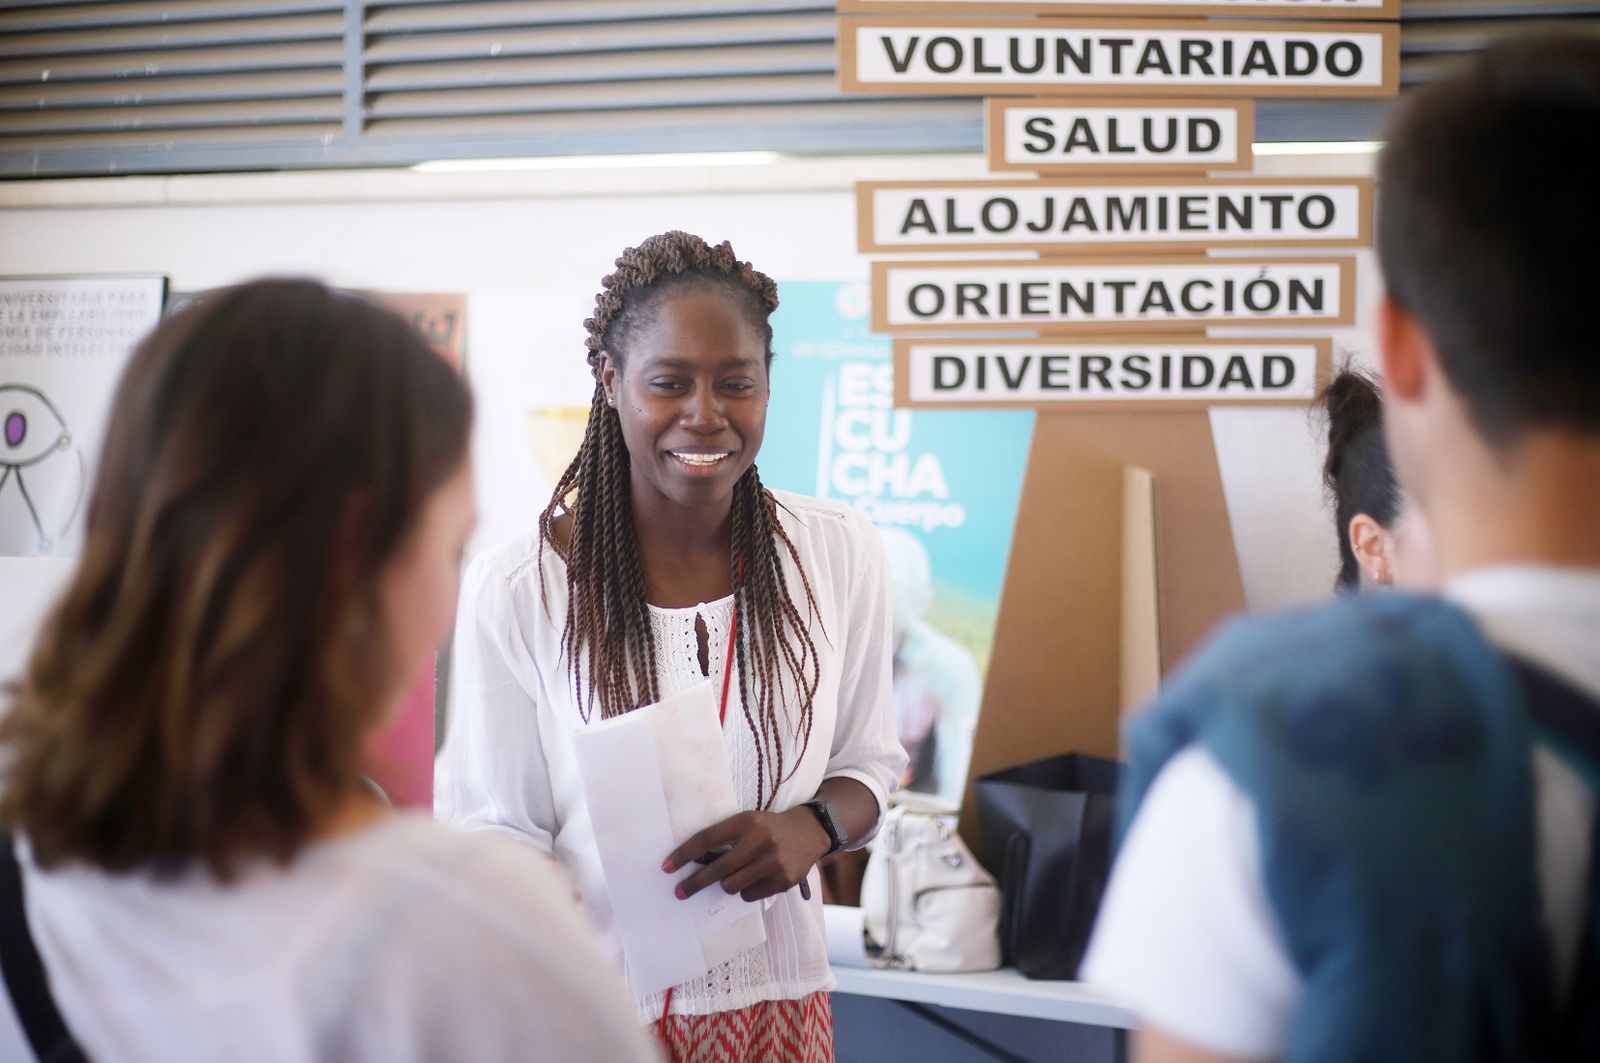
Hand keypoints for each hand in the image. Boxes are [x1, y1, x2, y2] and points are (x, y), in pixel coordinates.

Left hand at [664, 809, 831, 902]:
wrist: (809, 831)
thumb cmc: (767, 828)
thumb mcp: (746, 822)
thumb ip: (724, 838)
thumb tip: (694, 863)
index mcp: (746, 822)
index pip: (707, 839)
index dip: (684, 855)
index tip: (666, 867)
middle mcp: (760, 840)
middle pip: (718, 869)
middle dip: (694, 883)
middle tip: (679, 892)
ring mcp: (774, 862)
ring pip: (732, 886)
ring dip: (727, 884)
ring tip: (736, 875)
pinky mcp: (784, 880)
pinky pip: (750, 895)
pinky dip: (747, 890)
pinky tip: (757, 878)